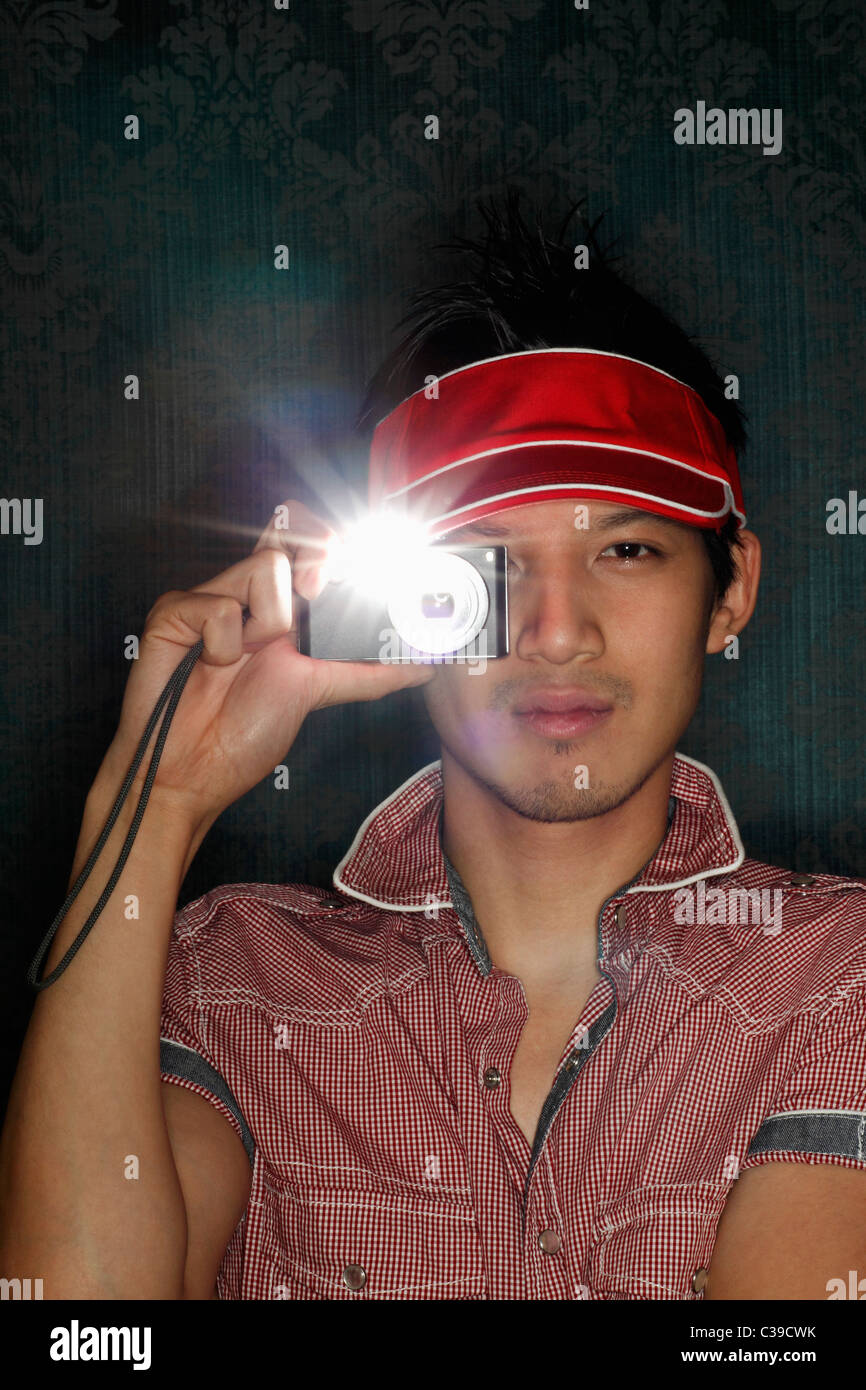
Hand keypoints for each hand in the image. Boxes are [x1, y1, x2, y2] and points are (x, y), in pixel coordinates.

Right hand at [96, 500, 434, 828]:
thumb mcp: (319, 693)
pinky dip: (221, 646)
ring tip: (243, 661)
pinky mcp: (174, 610)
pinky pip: (219, 606)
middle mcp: (248, 593)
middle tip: (317, 590)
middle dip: (317, 548)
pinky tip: (209, 667)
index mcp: (282, 606)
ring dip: (267, 625)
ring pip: (266, 567)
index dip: (335, 540)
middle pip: (288, 523)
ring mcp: (210, 596)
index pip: (310, 543)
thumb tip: (427, 667)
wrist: (192, 772)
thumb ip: (369, 673)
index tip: (357, 558)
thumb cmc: (243, 734)